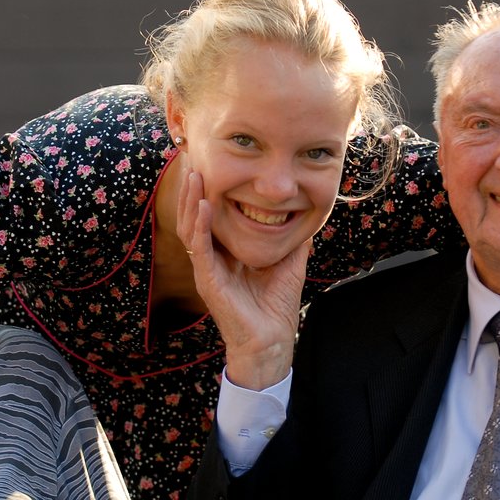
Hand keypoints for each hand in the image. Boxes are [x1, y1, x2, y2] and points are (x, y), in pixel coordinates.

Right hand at [177, 165, 307, 390]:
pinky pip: (199, 248)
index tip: (211, 163)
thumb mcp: (288, 261)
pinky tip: (202, 204)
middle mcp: (213, 258)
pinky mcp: (208, 280)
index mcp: (226, 253)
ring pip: (191, 227)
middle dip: (194, 188)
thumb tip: (308, 210)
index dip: (208, 191)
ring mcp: (207, 269)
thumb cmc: (275, 307)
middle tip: (194, 159)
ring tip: (194, 174)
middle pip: (195, 216)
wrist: (272, 341)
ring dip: (191, 199)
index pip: (212, 215)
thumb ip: (293, 237)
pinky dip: (200, 224)